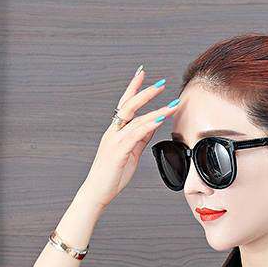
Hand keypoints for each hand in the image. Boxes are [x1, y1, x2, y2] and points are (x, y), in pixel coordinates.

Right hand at [82, 67, 177, 209]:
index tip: (142, 73)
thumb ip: (140, 139)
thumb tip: (152, 126)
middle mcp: (113, 132)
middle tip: (161, 83)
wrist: (97, 192)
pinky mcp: (118, 152)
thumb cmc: (112, 176)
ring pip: (135, 119)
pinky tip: (159, 119)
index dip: (133, 88)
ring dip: (155, 109)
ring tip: (171, 104)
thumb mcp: (130, 154)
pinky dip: (148, 125)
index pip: (124, 105)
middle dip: (145, 92)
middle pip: (129, 106)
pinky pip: (135, 135)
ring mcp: (114, 141)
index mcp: (115, 132)